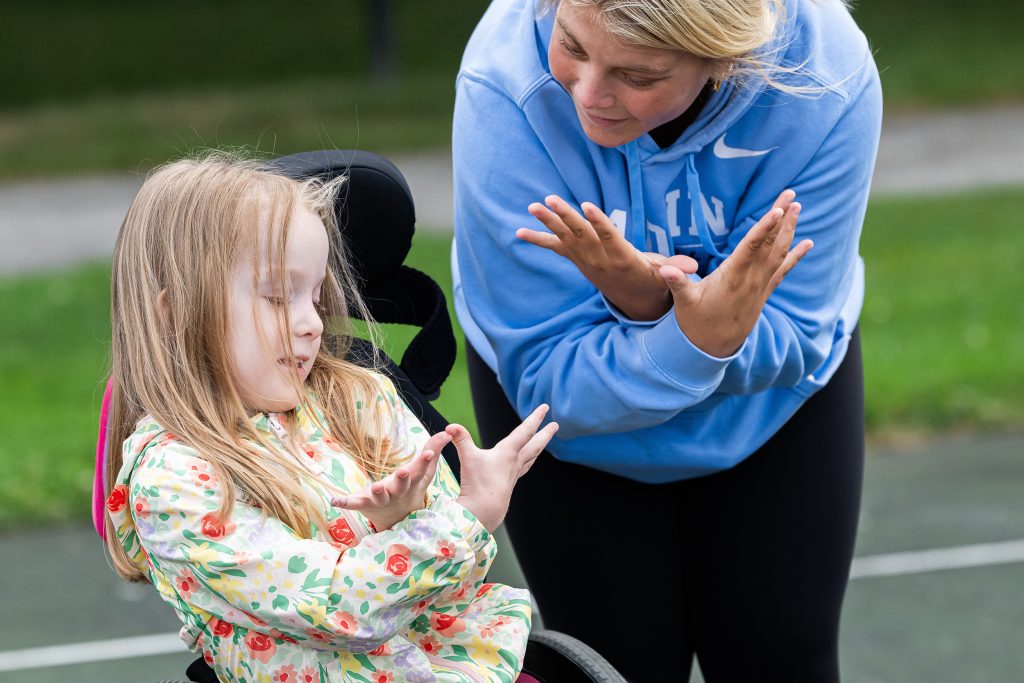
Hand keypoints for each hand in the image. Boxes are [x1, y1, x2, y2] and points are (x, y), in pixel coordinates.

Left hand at [331, 430, 451, 530]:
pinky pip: (354, 503)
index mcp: (412, 483)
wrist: (397, 518)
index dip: (424, 461)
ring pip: (380, 496)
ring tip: (376, 487)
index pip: (420, 471)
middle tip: (403, 472)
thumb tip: (448, 432)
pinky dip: (345, 502)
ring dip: (378, 493)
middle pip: (401, 486)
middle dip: (402, 479)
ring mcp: (381, 499)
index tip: (428, 453)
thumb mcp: (423, 471)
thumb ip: (433, 449)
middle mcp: (398, 492)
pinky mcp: (365, 503)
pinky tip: (335, 500)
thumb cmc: (411, 489)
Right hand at [449, 405, 558, 531]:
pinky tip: (526, 462)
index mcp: (508, 452)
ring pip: (531, 457)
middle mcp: (515, 462)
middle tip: (556, 425)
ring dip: (539, 447)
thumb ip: (460, 439)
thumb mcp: (468, 458)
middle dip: (545, 433)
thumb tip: (450, 426)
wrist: (484, 511)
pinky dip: (528, 461)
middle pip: (535, 445)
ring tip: (545, 441)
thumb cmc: (478, 485)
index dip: (535, 418)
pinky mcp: (509, 483)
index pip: (525, 431)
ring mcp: (513, 474)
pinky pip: (523, 467)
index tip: (545, 407)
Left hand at [517, 196, 696, 320]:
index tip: (588, 207)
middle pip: (581, 235)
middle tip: (549, 200)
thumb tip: (692, 269)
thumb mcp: (666, 276)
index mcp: (623, 259)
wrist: (634, 302)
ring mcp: (586, 261)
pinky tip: (518, 232)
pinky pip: (556, 248)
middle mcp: (600, 260)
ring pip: (566, 238)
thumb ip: (676, 270)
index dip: (599, 223)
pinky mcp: (577, 260)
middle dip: (566, 217)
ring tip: (533, 206)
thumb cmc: (653, 280)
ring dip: (548, 222)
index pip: (610, 238)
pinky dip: (538, 239)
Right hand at [658, 190, 812, 357]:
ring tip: (798, 207)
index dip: (764, 228)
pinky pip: (784, 269)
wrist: (713, 348)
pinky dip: (796, 255)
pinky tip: (807, 243)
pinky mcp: (763, 291)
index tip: (777, 210)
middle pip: (770, 244)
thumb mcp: (683, 302)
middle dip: (782, 218)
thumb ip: (677, 283)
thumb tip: (666, 270)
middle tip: (791, 193)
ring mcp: (760, 285)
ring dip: (790, 230)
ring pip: (780, 253)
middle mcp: (751, 280)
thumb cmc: (695, 322)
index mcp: (733, 278)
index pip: (752, 248)